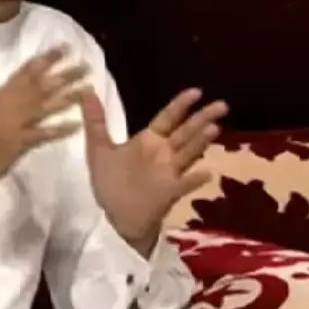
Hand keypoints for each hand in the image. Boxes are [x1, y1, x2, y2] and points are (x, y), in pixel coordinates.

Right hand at [0, 45, 89, 202]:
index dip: (45, 59)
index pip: (24, 73)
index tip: (64, 48)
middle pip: (39, 85)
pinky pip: (42, 134)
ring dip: (67, 96)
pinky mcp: (17, 144)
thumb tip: (20, 94)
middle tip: (86, 64)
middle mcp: (7, 106)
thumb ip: (4, 104)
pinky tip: (76, 125)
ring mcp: (12, 124)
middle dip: (63, 74)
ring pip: (44, 106)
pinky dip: (59, 129)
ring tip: (88, 88)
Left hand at [82, 88, 228, 249]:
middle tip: (222, 104)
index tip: (197, 91)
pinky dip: (196, 179)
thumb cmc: (109, 183)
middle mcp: (163, 153)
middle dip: (203, 118)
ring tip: (215, 129)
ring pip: (189, 153)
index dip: (181, 104)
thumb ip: (96, 121)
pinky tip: (208, 173)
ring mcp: (170, 173)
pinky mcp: (170, 193)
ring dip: (201, 142)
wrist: (112, 218)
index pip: (168, 118)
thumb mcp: (98, 149)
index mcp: (148, 140)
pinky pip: (185, 184)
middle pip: (187, 132)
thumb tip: (87, 91)